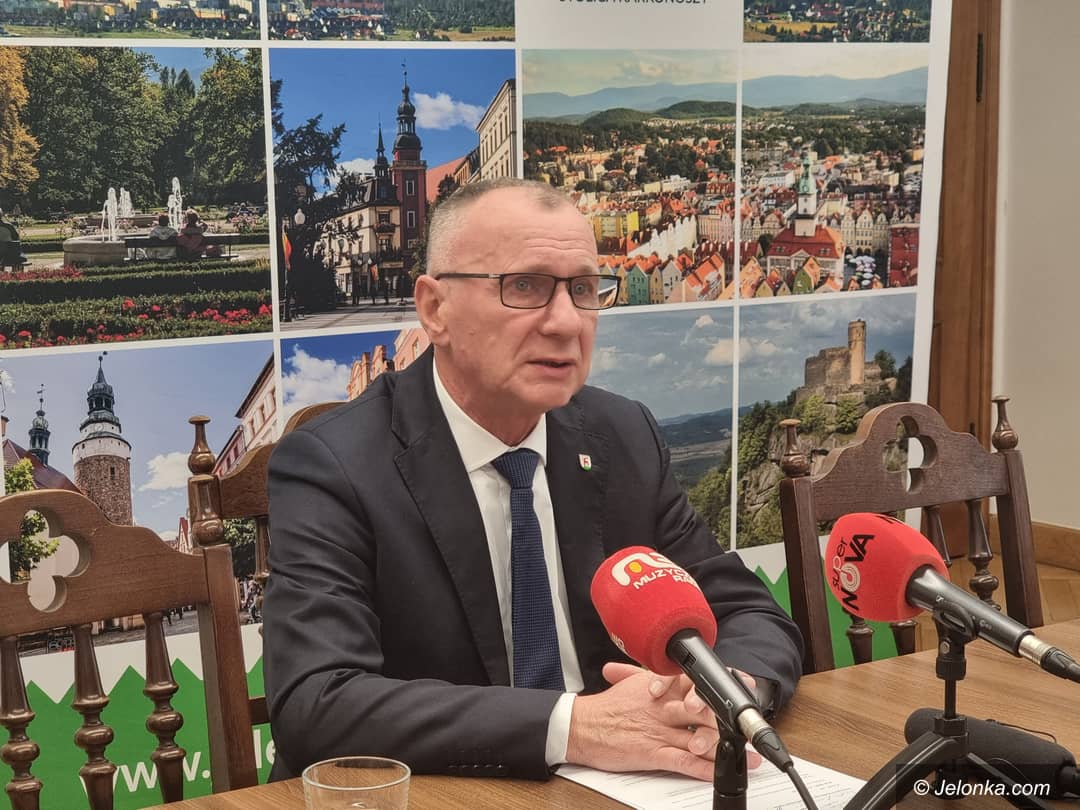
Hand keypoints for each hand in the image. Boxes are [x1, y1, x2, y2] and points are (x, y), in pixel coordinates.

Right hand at [565, 662, 757, 780]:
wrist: (580, 727)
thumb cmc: (604, 709)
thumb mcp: (628, 684)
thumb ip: (649, 676)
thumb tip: (662, 670)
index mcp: (659, 687)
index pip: (695, 682)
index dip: (720, 686)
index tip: (742, 686)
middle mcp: (663, 707)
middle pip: (703, 709)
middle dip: (729, 717)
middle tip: (750, 725)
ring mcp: (659, 730)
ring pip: (699, 735)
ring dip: (726, 746)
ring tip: (748, 755)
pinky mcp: (652, 753)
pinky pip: (683, 761)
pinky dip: (704, 768)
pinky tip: (719, 771)